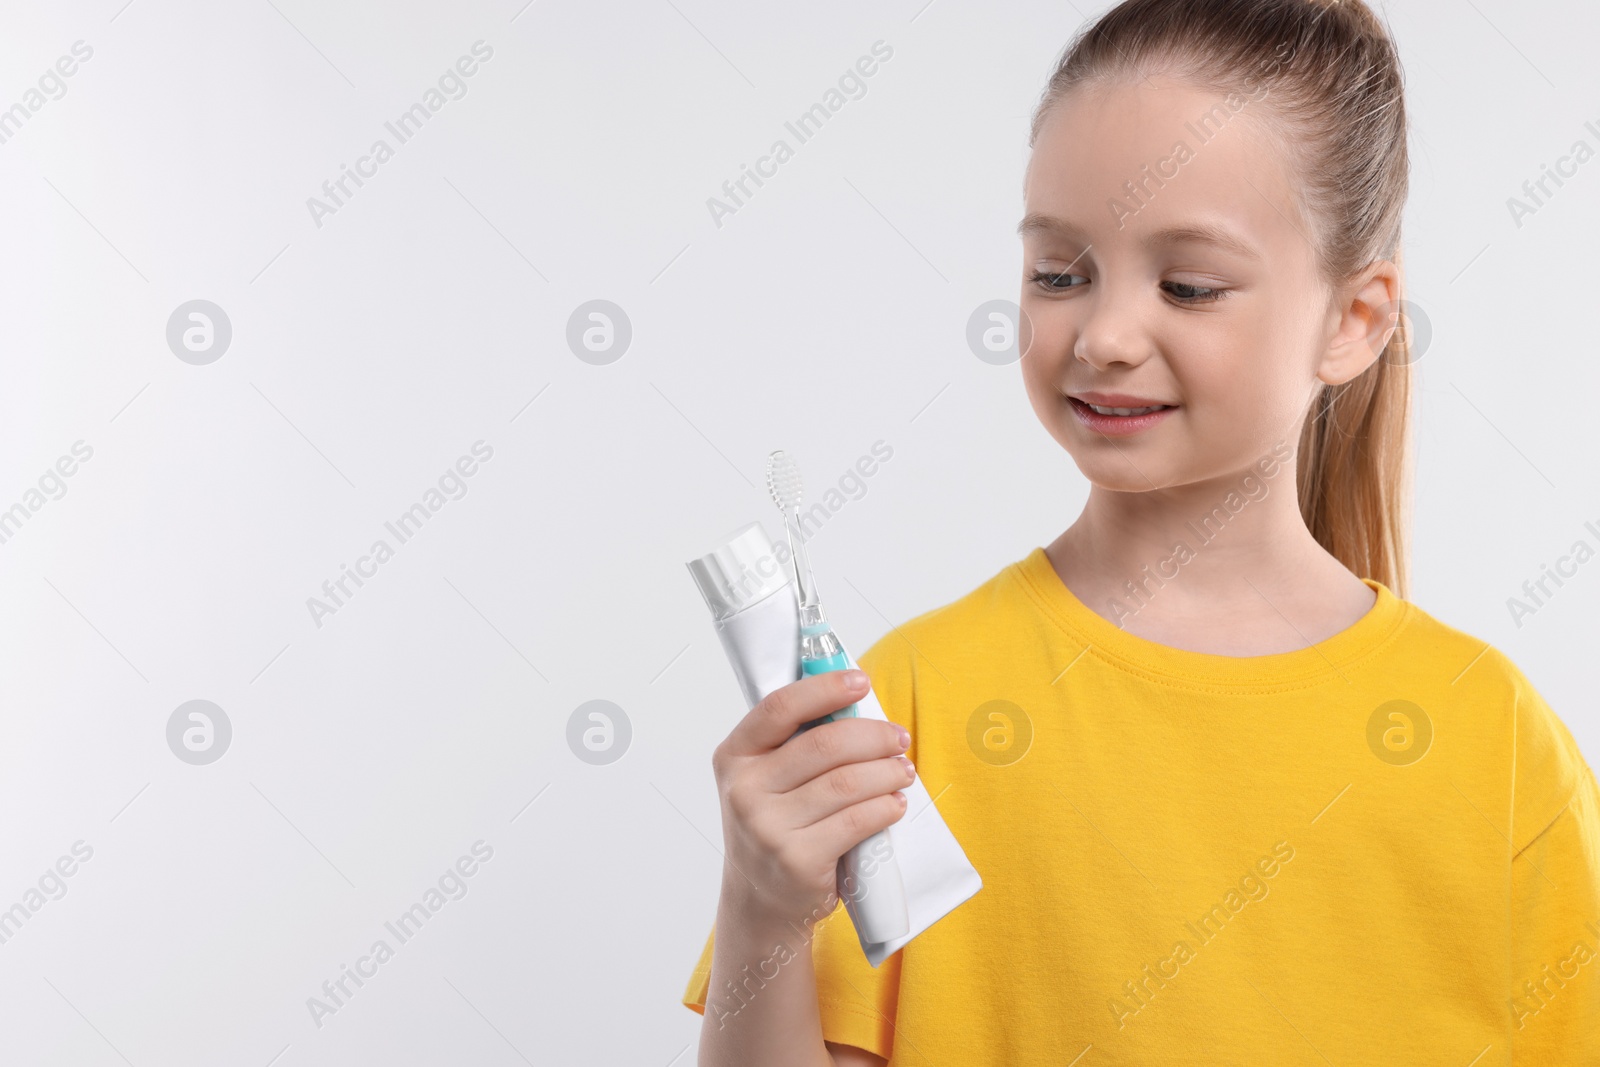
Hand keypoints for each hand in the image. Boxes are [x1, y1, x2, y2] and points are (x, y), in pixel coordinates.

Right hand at [711, 669, 914, 925]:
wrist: (760, 899)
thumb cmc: (774, 824)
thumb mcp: (765, 779)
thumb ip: (795, 742)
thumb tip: (854, 699)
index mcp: (735, 756)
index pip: (780, 708)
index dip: (824, 689)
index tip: (860, 680)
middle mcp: (745, 790)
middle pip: (825, 745)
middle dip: (874, 736)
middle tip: (898, 738)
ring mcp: (768, 828)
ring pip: (847, 783)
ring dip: (887, 771)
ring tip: (903, 770)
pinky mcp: (798, 860)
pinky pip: (857, 821)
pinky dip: (886, 807)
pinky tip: (894, 803)